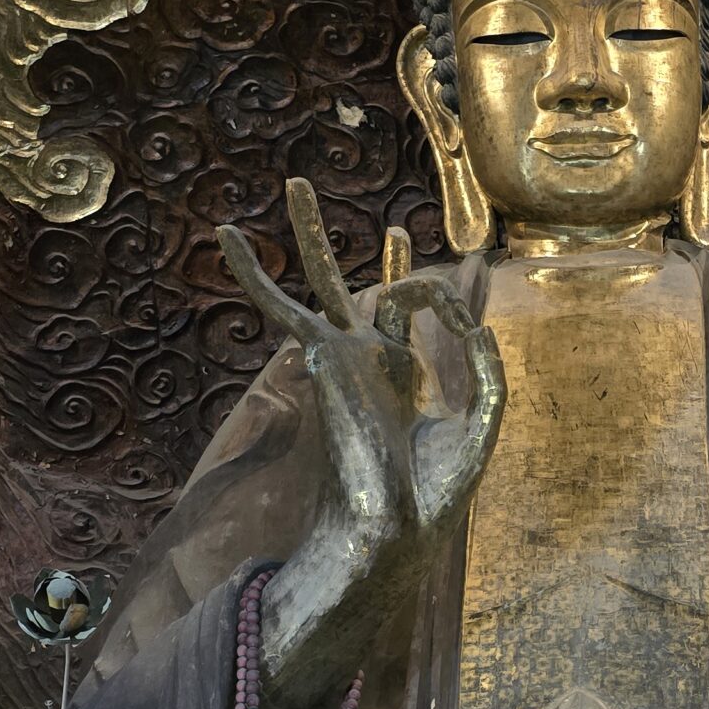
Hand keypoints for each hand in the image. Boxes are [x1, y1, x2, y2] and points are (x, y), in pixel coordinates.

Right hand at [217, 181, 504, 708]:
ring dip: (312, 233)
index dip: (436, 282)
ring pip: (325, 281)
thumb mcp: (482, 418)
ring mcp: (344, 356)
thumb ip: (483, 362)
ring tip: (297, 184)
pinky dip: (253, 274)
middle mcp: (371, 362)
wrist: (392, 525)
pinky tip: (226, 236)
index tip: (456, 259)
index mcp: (405, 377)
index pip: (414, 313)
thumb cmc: (433, 490)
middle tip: (390, 227)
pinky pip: (281, 306)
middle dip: (377, 255)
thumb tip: (470, 312)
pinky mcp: (321, 357)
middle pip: (369, 290)